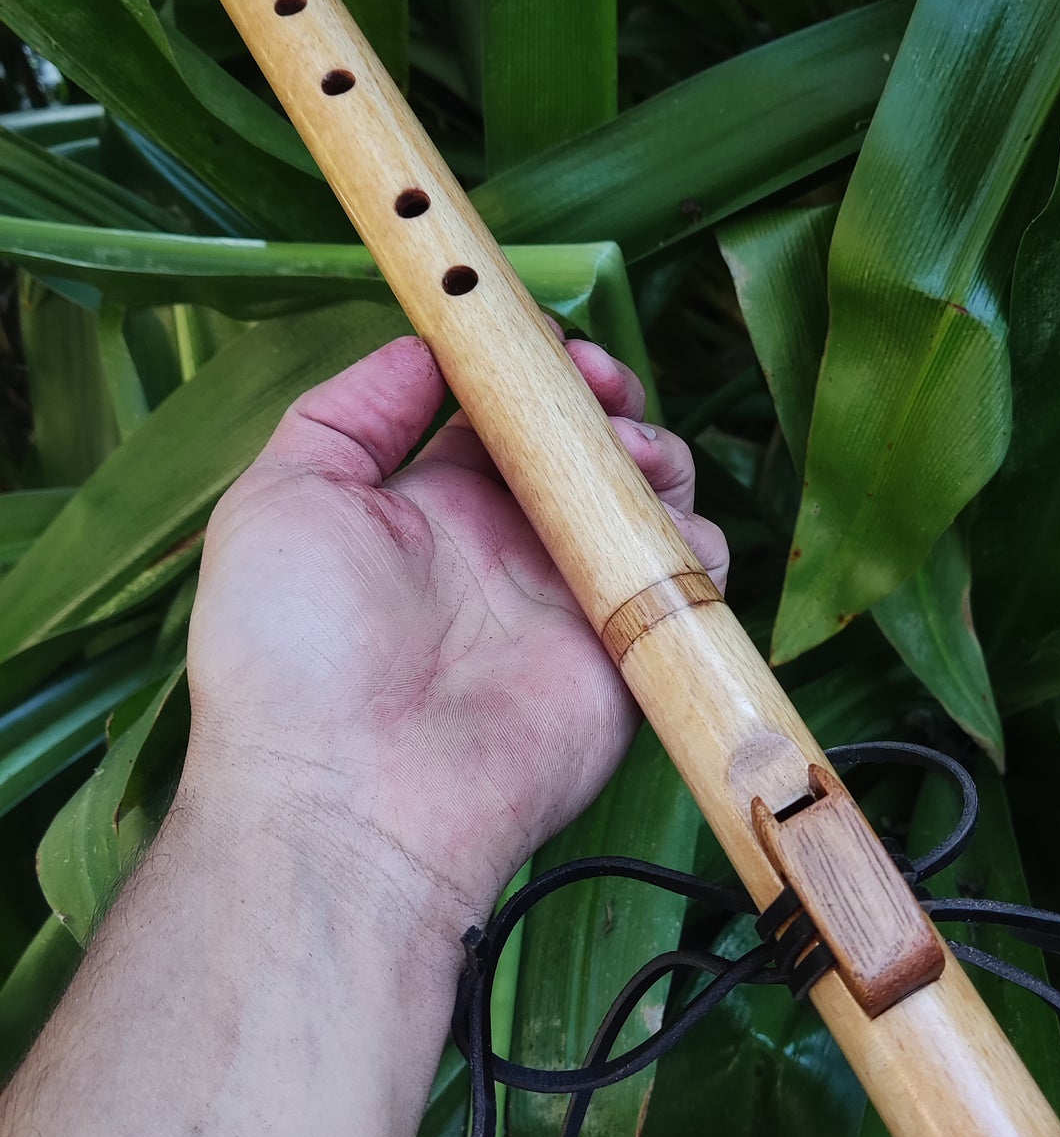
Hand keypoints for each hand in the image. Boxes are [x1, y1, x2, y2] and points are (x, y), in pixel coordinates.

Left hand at [182, 333, 726, 923]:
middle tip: (604, 388)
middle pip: (585, 448)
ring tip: (632, 453)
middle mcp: (509, 548)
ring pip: (648, 503)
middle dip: (607, 400)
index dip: (536, 368)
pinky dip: (697, 539)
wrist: (352, 794)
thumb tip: (424, 346)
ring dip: (655, 456)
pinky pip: (690, 583)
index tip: (552, 342)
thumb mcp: (284, 494)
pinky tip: (663, 522)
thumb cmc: (294, 648)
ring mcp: (571, 601)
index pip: (505, 415)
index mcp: (431, 507)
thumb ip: (353, 409)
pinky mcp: (626, 655)